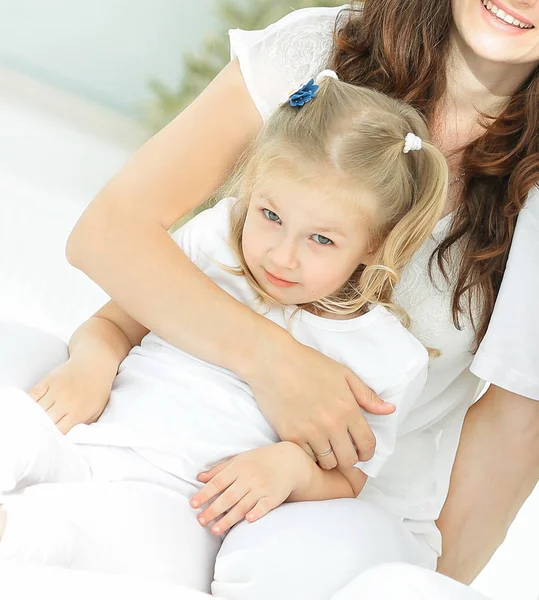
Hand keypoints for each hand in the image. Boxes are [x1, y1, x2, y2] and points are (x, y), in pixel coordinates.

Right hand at [28, 356, 115, 433]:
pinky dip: (27, 402)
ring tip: (30, 423)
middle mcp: (65, 402)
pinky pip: (32, 394)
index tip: (47, 442)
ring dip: (32, 417)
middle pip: (45, 422)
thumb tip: (72, 436)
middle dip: (40, 429)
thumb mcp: (97, 410)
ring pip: (36, 409)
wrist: (95, 363)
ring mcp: (55, 390)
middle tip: (36, 434)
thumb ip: (84, 424)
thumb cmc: (97, 389)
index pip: (58, 432)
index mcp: (77, 412)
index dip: (51, 439)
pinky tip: (27, 409)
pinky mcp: (48, 380)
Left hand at [190, 442, 309, 534]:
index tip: (193, 504)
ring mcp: (261, 488)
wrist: (288, 461)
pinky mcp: (273, 497)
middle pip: (228, 497)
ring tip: (214, 530)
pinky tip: (247, 521)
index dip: (205, 493)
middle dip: (213, 510)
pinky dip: (256, 513)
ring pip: (242, 506)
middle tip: (201, 521)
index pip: (218, 482)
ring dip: (228, 519)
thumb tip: (199, 478)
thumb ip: (219, 469)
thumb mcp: (239, 459)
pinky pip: (263, 507)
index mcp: (238, 468)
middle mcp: (249, 478)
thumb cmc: (260, 460)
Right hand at [245, 338, 394, 470]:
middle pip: (349, 460)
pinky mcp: (290, 436)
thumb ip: (367, 395)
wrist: (273, 361)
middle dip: (350, 457)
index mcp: (348, 408)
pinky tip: (309, 443)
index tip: (362, 451)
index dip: (368, 452)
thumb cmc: (308, 363)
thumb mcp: (343, 374)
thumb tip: (390, 410)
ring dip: (329, 457)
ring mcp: (310, 432)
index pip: (368, 444)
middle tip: (343, 448)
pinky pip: (307, 458)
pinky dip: (310, 454)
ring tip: (325, 446)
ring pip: (328, 463)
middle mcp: (331, 424)